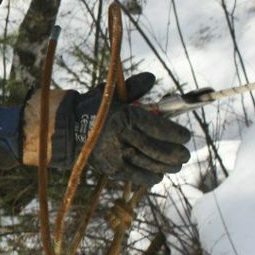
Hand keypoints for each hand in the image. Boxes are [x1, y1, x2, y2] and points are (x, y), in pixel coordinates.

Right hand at [51, 73, 190, 186]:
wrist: (68, 127)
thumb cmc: (95, 108)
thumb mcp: (112, 94)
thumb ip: (134, 87)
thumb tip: (152, 78)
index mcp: (124, 116)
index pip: (157, 127)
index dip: (175, 134)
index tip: (185, 136)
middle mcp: (121, 136)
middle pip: (157, 148)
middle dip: (176, 153)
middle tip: (185, 154)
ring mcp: (116, 154)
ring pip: (150, 163)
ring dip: (167, 166)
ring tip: (177, 165)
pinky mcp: (111, 168)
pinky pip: (137, 175)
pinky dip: (151, 176)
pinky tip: (159, 174)